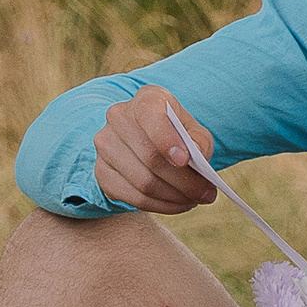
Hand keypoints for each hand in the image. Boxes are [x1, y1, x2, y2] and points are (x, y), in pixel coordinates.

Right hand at [91, 86, 219, 214]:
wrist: (147, 138)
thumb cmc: (176, 133)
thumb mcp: (194, 130)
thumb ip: (200, 140)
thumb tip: (197, 156)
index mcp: (146, 99)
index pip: (150, 116)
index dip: (167, 140)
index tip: (185, 161)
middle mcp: (119, 118)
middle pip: (150, 158)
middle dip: (183, 182)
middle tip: (205, 194)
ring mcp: (106, 145)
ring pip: (142, 182)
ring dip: (174, 198)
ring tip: (194, 201)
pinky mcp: (102, 172)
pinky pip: (132, 197)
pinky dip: (159, 206)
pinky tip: (176, 204)